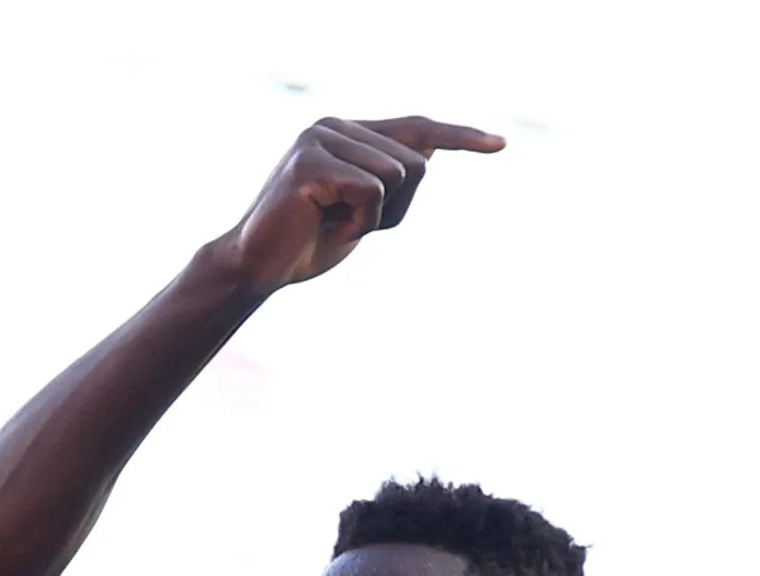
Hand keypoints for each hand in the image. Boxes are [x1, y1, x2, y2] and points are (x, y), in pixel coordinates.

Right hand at [220, 115, 503, 289]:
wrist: (257, 266)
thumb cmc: (309, 242)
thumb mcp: (362, 210)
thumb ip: (388, 179)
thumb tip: (425, 152)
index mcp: (348, 132)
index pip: (416, 129)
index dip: (461, 136)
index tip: (501, 145)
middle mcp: (334, 125)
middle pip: (415, 163)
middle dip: (398, 208)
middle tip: (351, 225)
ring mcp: (320, 138)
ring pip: (397, 175)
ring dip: (376, 217)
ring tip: (334, 223)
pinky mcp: (311, 161)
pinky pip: (371, 191)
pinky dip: (359, 221)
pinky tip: (324, 225)